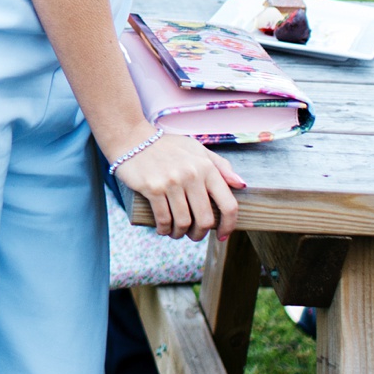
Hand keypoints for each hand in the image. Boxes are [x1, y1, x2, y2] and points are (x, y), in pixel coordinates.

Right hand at [115, 133, 243, 239]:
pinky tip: (162, 229)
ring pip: (183, 222)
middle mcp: (192, 175)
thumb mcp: (197, 149)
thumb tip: (241, 185)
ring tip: (176, 233)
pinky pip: (163, 219)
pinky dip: (164, 229)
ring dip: (179, 234)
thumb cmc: (167, 146)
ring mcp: (172, 182)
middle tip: (193, 235)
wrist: (132, 138)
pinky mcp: (153, 188)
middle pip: (205, 220)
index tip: (223, 235)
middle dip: (200, 234)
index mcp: (207, 167)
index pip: (228, 204)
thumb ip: (221, 166)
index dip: (229, 225)